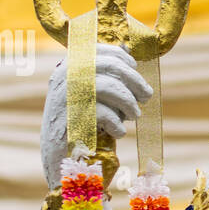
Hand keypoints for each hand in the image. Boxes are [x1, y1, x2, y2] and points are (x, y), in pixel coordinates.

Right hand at [41, 43, 152, 184]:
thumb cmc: (82, 123)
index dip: (122, 58)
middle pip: (108, 66)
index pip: (99, 50)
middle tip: (146, 96)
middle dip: (134, 80)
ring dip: (128, 102)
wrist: (62, 158)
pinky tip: (119, 132)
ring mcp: (64, 98)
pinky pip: (103, 113)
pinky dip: (117, 123)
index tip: (135, 69)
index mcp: (68, 68)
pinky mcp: (70, 120)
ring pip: (107, 86)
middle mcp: (63, 79)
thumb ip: (105, 75)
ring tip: (134, 115)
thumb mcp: (92, 94)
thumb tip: (128, 52)